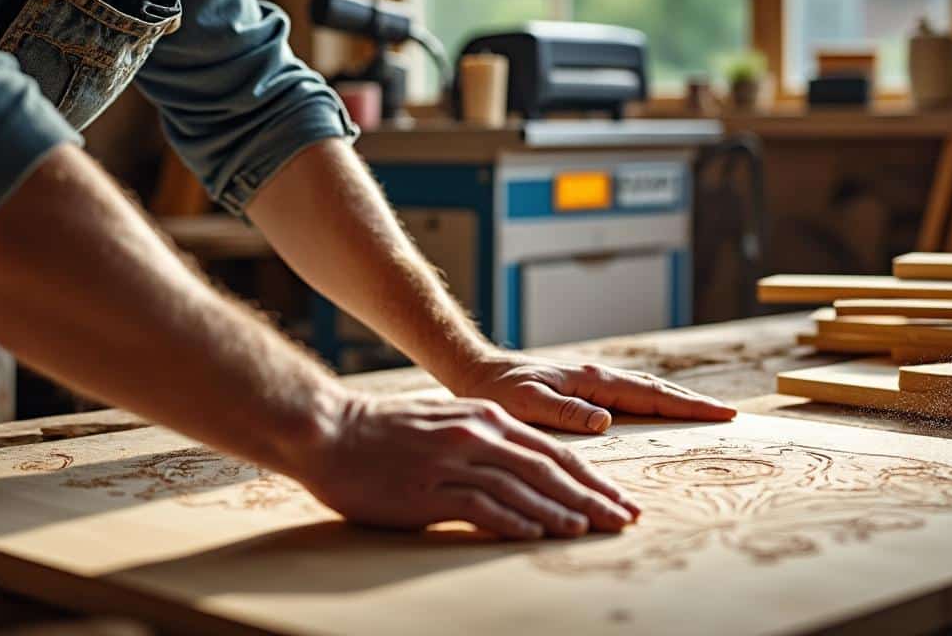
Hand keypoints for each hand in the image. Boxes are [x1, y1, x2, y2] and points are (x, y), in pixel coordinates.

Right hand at [301, 394, 639, 539]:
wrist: (329, 430)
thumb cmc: (385, 432)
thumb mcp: (445, 424)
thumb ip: (485, 441)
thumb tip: (524, 471)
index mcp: (485, 418)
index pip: (552, 451)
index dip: (590, 477)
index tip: (618, 499)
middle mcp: (477, 435)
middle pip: (548, 469)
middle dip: (590, 497)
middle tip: (622, 520)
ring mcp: (453, 462)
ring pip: (522, 488)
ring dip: (560, 511)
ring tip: (589, 530)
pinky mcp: (428, 490)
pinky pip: (481, 507)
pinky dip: (513, 520)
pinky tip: (537, 533)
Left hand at [451, 354, 736, 433]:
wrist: (476, 372)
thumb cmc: (497, 390)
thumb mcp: (526, 403)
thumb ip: (564, 411)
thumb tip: (605, 421)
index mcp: (591, 381)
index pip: (650, 395)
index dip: (687, 406)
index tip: (721, 414)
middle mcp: (597, 378)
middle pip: (656, 390)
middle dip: (694, 403)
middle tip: (729, 416)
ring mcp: (593, 382)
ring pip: (646, 392)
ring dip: (677, 401)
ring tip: (706, 413)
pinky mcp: (584, 390)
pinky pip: (630, 398)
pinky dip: (654, 404)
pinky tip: (659, 413)